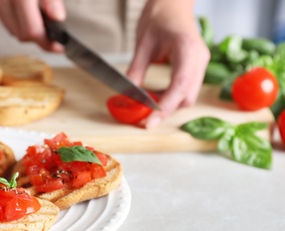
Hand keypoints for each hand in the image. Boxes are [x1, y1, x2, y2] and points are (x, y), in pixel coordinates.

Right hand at [0, 0, 65, 51]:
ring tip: (40, 17)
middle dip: (39, 37)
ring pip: (11, 28)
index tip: (59, 47)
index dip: (47, 43)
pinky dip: (15, 18)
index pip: (32, 31)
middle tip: (52, 33)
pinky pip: (1, 16)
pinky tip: (24, 10)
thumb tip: (58, 18)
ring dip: (26, 29)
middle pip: (21, 34)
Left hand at [126, 0, 209, 128]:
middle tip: (144, 118)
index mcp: (187, 50)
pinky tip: (155, 95)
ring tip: (147, 104)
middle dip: (166, 110)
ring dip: (168, 104)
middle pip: (187, 96)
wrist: (173, 3)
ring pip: (188, 96)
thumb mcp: (142, 44)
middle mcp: (199, 59)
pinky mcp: (196, 66)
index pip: (180, 86)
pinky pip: (186, 89)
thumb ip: (136, 71)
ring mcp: (200, 63)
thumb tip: (127, 96)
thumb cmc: (159, 16)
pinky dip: (171, 96)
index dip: (165, 107)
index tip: (150, 122)